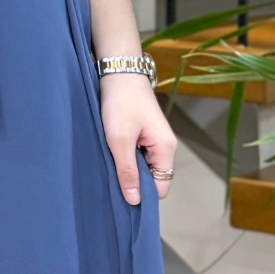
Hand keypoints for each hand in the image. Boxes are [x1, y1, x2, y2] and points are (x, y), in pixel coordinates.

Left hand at [99, 73, 175, 204]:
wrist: (119, 72)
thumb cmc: (121, 104)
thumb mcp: (120, 141)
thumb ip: (127, 171)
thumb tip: (134, 201)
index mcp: (165, 149)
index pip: (161, 186)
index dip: (144, 195)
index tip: (122, 198)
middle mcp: (164, 146)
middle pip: (153, 177)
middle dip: (134, 182)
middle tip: (111, 183)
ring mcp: (154, 139)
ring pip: (144, 166)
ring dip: (128, 169)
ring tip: (109, 167)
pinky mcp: (143, 133)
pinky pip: (138, 155)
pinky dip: (126, 158)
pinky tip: (111, 155)